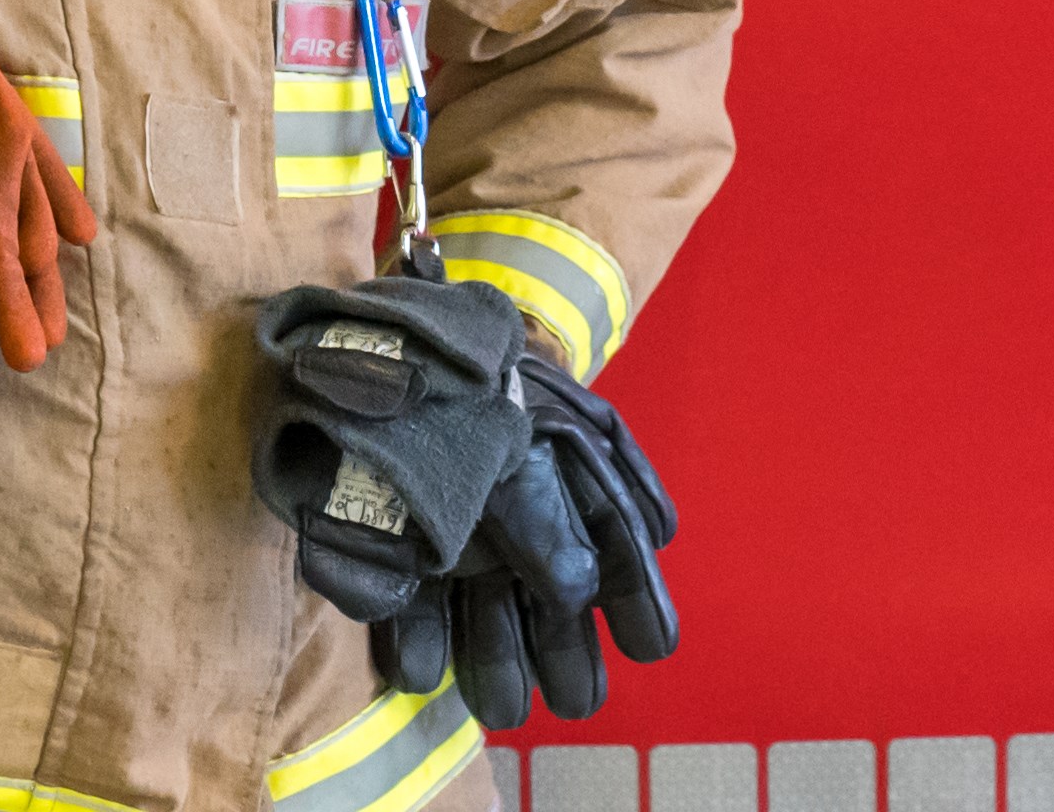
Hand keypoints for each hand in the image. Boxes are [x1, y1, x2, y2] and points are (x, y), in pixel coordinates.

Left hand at [374, 349, 678, 728]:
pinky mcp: (400, 542)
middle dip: (566, 653)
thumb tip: (579, 592)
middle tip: (580, 703)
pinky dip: (417, 640)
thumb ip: (546, 519)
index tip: (653, 646)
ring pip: (488, 608)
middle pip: (554, 595)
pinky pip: (413, 599)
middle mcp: (521, 509)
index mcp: (568, 469)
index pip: (617, 541)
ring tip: (503, 712)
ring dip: (497, 661)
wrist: (403, 341)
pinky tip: (422, 672)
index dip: (638, 597)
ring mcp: (462, 529)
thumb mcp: (525, 437)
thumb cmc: (483, 386)